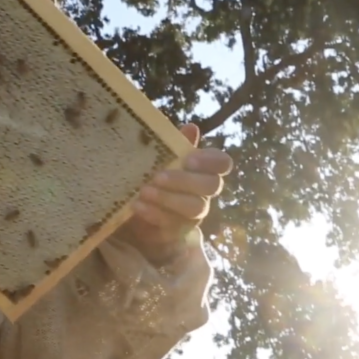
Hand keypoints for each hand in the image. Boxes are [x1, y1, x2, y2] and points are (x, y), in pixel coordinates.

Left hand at [119, 123, 233, 263]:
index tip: (189, 160)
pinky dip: (154, 214)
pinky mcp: (180, 230)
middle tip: (158, 176)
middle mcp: (205, 192)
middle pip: (211, 185)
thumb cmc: (153, 177)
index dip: (210, 161)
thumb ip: (175, 145)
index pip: (222, 163)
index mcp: (204, 170)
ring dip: (168, 198)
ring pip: (195, 207)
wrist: (139, 211)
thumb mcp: (159, 159)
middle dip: (185, 180)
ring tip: (144, 191)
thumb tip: (191, 128)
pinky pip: (173, 224)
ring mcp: (195, 214)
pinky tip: (137, 206)